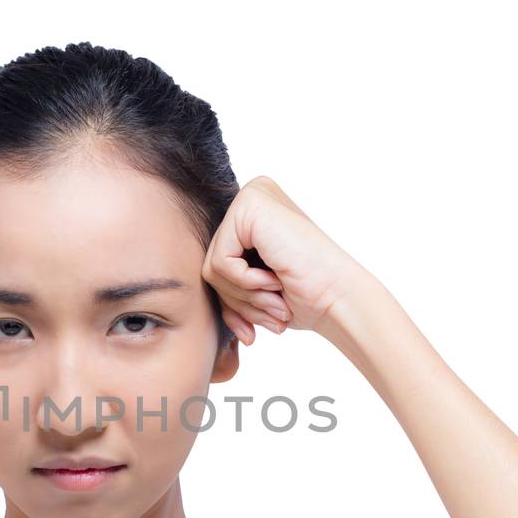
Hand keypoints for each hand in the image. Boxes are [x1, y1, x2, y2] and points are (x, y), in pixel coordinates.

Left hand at [201, 176, 361, 343]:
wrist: (339, 299)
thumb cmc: (305, 297)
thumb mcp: (253, 288)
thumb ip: (222, 280)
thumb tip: (179, 289)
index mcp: (252, 212)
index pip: (215, 263)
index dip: (235, 301)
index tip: (263, 321)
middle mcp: (251, 196)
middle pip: (210, 264)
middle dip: (237, 302)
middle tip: (274, 315)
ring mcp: (250, 197)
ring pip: (211, 268)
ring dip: (243, 299)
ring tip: (277, 302)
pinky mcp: (249, 207)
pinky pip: (219, 263)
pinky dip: (244, 285)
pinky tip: (274, 281)